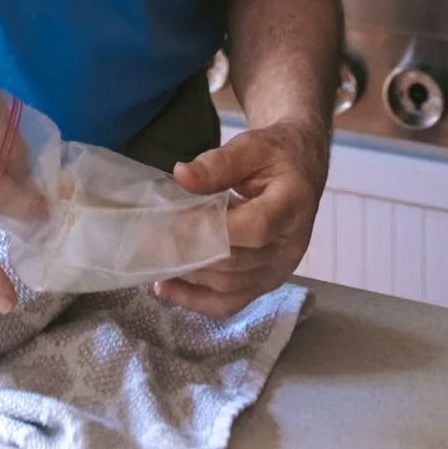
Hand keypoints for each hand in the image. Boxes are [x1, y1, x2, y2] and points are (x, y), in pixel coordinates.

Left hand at [154, 119, 328, 318]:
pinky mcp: (266, 283)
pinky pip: (230, 302)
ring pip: (228, 285)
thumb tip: (181, 176)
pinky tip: (167, 287)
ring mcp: (280, 270)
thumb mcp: (251, 146)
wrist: (299, 171)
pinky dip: (196, 299)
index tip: (170, 222)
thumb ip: (218, 162)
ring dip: (188, 275)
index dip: (210, 229)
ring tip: (153, 260)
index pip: (255, 227)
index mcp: (293, 205)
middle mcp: (291, 245)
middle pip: (236, 261)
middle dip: (188, 252)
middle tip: (147, 242)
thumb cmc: (275, 156)